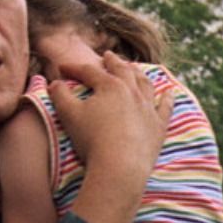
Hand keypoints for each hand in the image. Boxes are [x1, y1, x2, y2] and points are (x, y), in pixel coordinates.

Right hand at [49, 53, 171, 222]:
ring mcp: (148, 108)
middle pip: (122, 71)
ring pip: (145, 84)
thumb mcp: (68, 115)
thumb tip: (53, 83)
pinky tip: (169, 92)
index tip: (63, 68)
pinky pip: (165, 107)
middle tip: (108, 56)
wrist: (120, 166)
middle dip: (113, 62)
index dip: (75, 68)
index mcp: (110, 86)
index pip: (90, 72)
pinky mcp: (158, 126)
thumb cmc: (91, 139)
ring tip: (134, 68)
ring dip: (138, 74)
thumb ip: (59, 95)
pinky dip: (167, 98)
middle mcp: (132, 92)